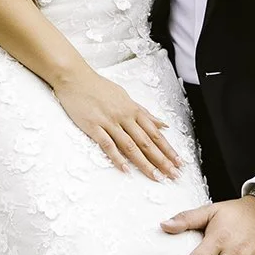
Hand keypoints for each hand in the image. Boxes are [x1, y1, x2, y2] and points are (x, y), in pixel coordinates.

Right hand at [53, 62, 185, 180]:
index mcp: (133, 110)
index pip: (155, 133)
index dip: (168, 149)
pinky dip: (117, 158)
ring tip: (156, 177)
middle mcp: (124, 116)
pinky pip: (107, 145)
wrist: (74, 78)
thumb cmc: (99, 87)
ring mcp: (109, 122)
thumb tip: (163, 123)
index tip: (179, 162)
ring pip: (131, 146)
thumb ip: (144, 112)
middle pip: (147, 142)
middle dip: (162, 160)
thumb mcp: (125, 97)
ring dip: (145, 163)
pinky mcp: (94, 126)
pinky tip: (126, 170)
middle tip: (173, 175)